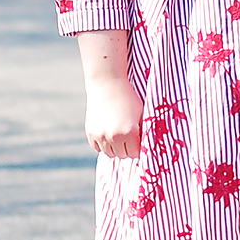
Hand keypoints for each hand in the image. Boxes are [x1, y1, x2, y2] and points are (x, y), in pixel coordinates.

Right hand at [77, 30, 142, 158]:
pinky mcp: (90, 133)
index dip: (138, 148)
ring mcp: (101, 136)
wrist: (107, 83)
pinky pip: (98, 148)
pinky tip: (108, 133)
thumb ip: (145, 131)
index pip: (135, 154)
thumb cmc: (128, 97)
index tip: (138, 141)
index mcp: (130, 132)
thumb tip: (149, 148)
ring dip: (115, 148)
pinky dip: (103, 144)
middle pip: (122, 155)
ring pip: (110, 153)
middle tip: (128, 137)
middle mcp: (114, 136)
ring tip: (118, 135)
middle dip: (127, 148)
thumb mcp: (141, 113)